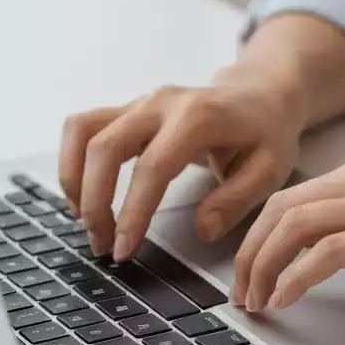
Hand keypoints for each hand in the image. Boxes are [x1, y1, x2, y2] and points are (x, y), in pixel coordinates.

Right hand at [58, 66, 304, 261]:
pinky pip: (84, 126)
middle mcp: (163, 103)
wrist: (260, 94)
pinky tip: (84, 194)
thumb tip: (203, 230)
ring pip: (84, 132)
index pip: (153, 167)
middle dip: (95, 201)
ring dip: (75, 181)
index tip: (123, 249)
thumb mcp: (272, 168)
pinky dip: (73, 160)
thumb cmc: (266, 133)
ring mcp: (142, 102)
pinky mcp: (129, 108)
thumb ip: (237, 200)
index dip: (133, 211)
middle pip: (106, 147)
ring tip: (87, 223)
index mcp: (199, 117)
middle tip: (102, 246)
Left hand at [231, 150, 344, 310]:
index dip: (260, 232)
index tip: (251, 265)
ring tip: (256, 301)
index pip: (295, 193)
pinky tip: (287, 299)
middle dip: (249, 251)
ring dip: (262, 266)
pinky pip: (324, 253)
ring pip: (292, 225)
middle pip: (280, 206)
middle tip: (240, 290)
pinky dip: (294, 278)